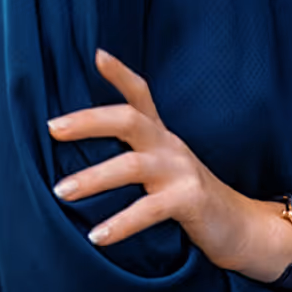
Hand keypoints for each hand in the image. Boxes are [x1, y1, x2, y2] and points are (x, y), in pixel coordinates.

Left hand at [47, 48, 257, 270]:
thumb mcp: (162, 164)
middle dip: (88, 121)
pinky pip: (149, 209)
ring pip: (132, 166)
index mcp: (161, 135)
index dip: (120, 73)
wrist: (238, 224)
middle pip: (129, 119)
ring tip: (60, 191)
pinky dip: (121, 222)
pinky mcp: (189, 199)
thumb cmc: (187, 194)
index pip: (141, 94)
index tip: (96, 54)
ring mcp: (181, 170)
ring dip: (93, 178)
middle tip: (52, 128)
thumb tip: (82, 148)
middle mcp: (170, 145)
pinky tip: (96, 236)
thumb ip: (133, 151)